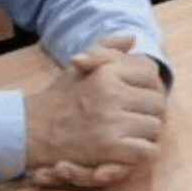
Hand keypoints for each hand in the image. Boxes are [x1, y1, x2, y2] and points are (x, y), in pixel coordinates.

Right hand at [24, 34, 165, 184]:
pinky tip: (128, 149)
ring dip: (146, 133)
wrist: (33, 130)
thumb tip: (132, 37)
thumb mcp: (79, 65)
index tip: (137, 96)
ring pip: (155, 126)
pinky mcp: (110, 147)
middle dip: (150, 111)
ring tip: (131, 133)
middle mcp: (112, 93)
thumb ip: (106, 47)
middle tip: (136, 117)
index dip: (148, 85)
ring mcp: (112, 121)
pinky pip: (147, 150)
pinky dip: (141, 152)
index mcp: (107, 72)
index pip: (150, 73)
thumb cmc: (60, 99)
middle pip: (158, 102)